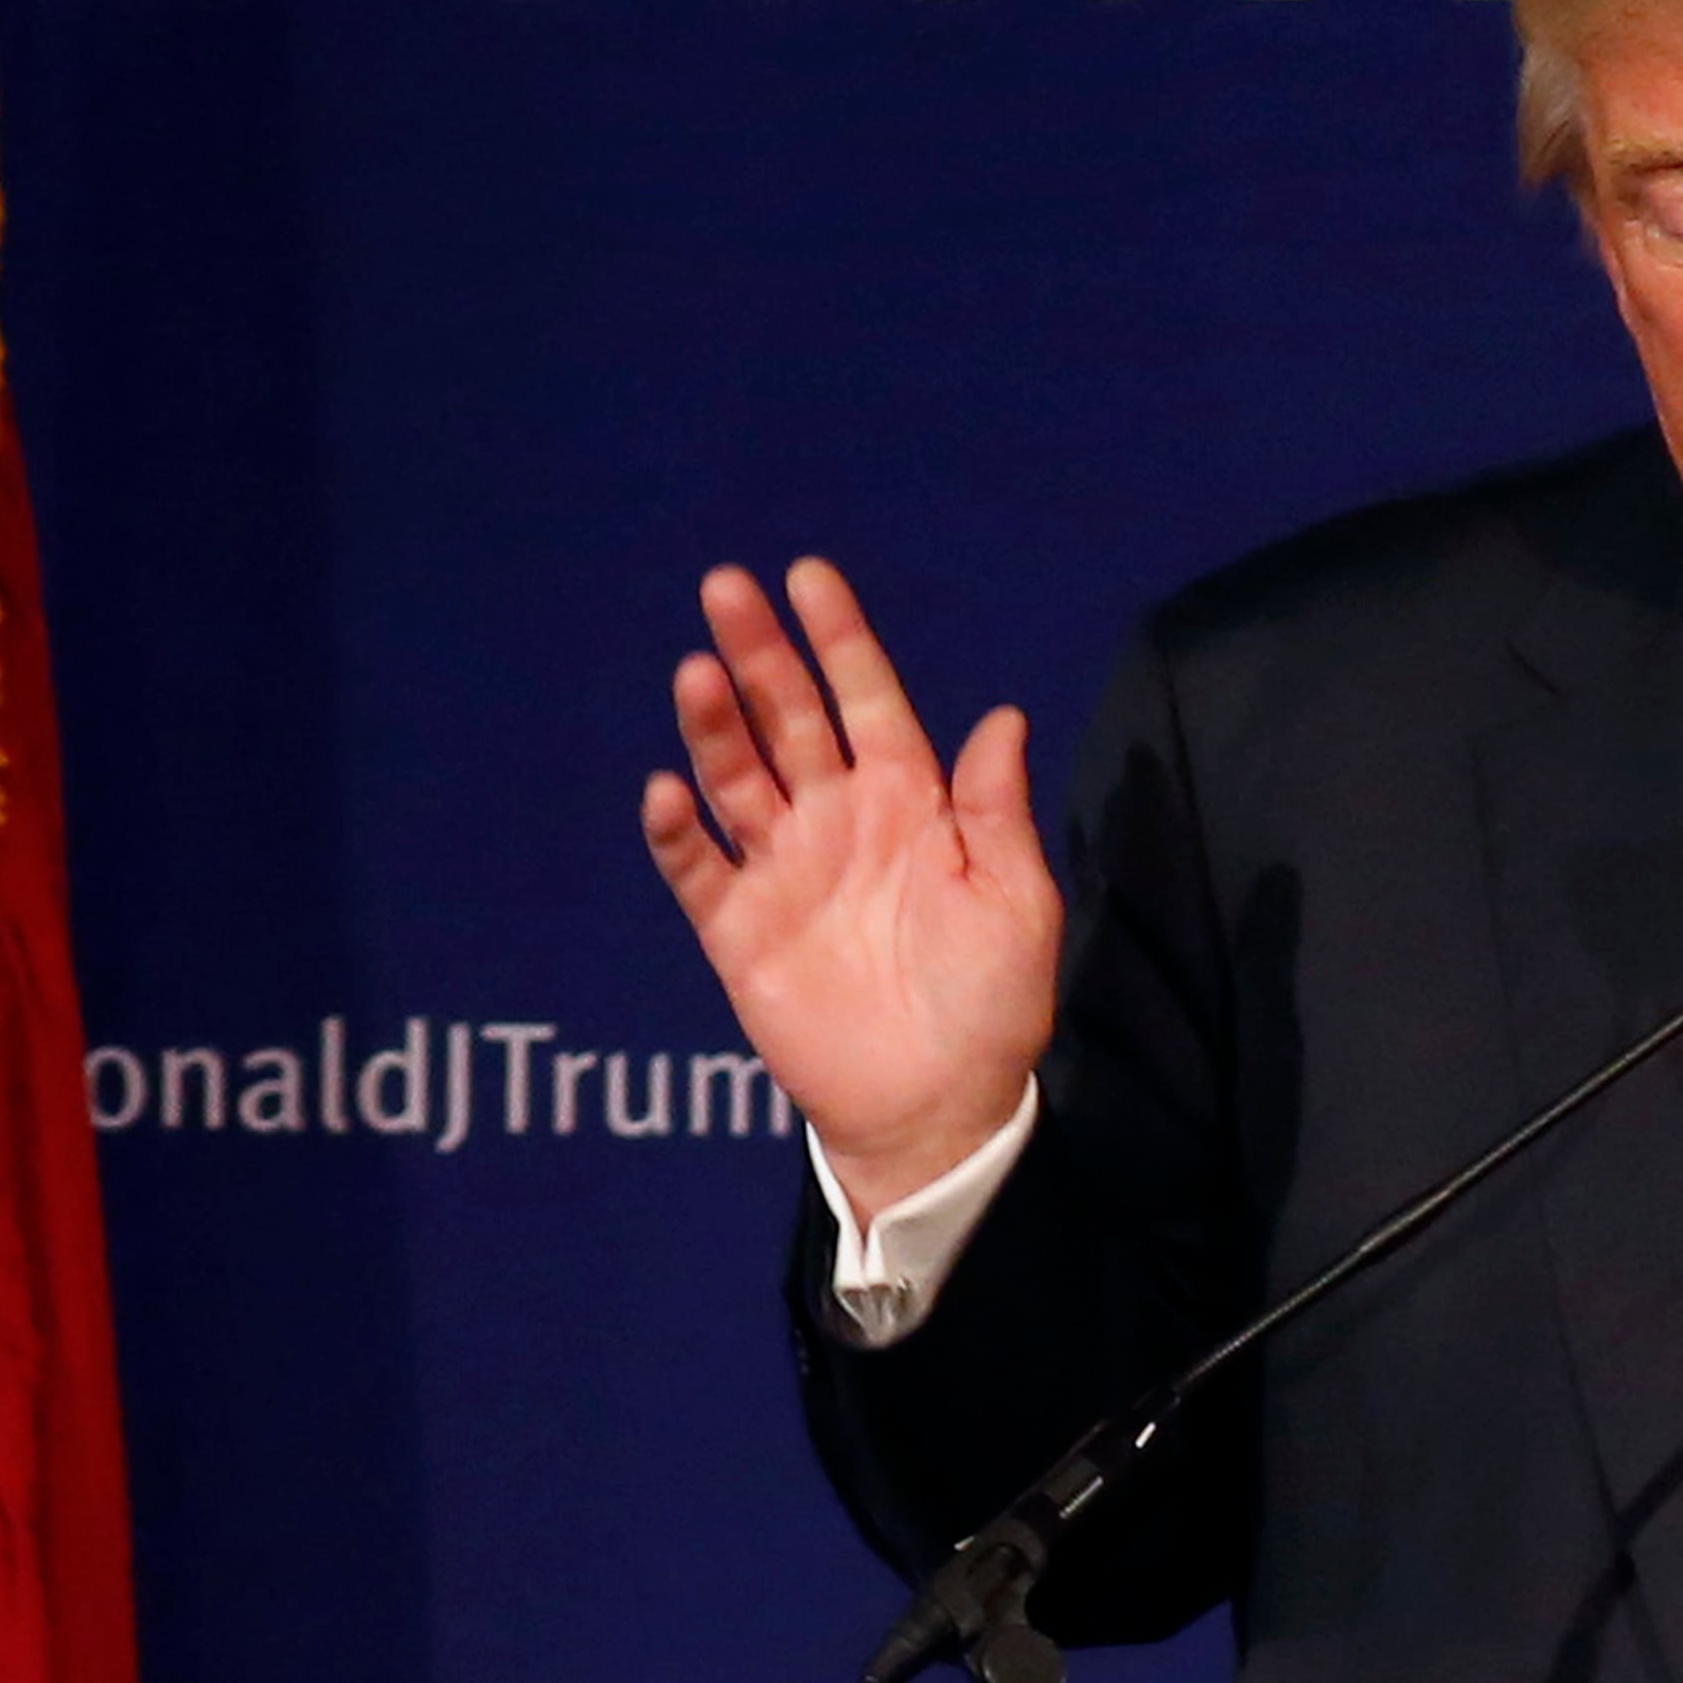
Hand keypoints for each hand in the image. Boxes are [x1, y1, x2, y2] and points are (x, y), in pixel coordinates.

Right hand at [641, 558, 1058, 1218]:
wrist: (938, 1106)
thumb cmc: (991, 1002)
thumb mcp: (1015, 901)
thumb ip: (995, 812)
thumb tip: (1002, 716)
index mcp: (910, 802)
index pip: (868, 699)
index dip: (839, 638)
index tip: (808, 575)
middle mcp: (838, 820)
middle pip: (790, 719)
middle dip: (760, 654)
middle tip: (725, 587)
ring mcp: (783, 870)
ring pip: (736, 777)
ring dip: (714, 725)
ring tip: (697, 672)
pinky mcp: (738, 930)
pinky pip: (697, 868)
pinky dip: (677, 830)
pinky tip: (668, 791)